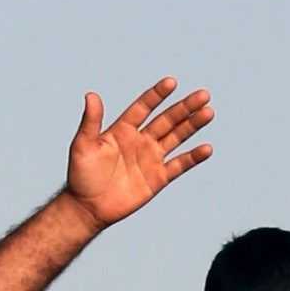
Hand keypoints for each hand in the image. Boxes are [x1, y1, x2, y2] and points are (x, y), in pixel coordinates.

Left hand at [64, 79, 212, 228]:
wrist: (87, 208)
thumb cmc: (80, 175)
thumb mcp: (83, 145)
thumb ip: (90, 121)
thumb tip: (91, 95)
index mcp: (122, 130)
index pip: (143, 107)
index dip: (156, 95)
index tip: (171, 82)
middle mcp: (140, 140)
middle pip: (167, 120)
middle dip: (184, 107)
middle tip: (203, 94)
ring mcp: (151, 158)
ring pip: (176, 137)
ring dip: (192, 125)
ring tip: (208, 112)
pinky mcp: (158, 178)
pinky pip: (179, 165)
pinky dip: (193, 157)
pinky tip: (206, 148)